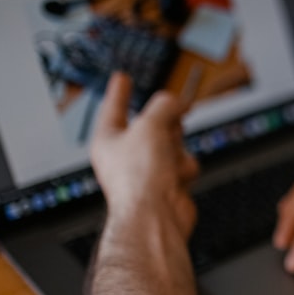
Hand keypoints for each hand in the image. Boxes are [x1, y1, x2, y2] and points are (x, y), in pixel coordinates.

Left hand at [91, 72, 199, 238]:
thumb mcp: (151, 124)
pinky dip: (185, 168)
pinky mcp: (168, 184)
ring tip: (168, 162)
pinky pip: (184, 163)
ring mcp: (147, 171)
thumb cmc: (140, 177)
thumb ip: (166, 105)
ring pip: (173, 142)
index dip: (119, 90)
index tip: (121, 77)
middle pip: (152, 123)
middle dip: (165, 124)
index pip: (114, 106)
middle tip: (175, 117)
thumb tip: (179, 103)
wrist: (156, 217)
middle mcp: (125, 156)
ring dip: (177, 149)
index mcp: (109, 140)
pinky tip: (176, 179)